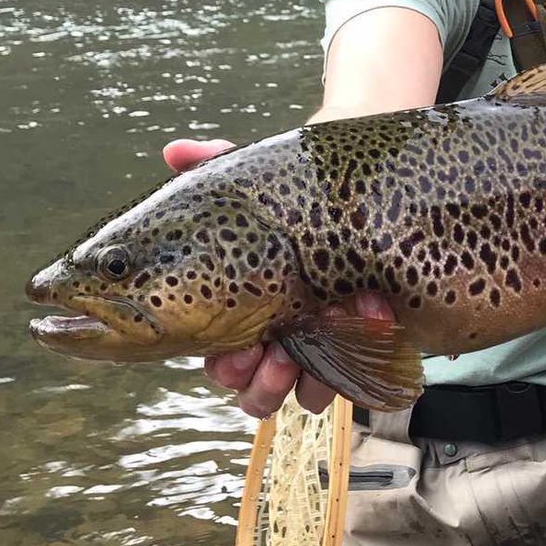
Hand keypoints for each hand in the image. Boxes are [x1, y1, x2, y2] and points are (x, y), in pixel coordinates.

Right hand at [162, 138, 393, 418]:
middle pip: (256, 389)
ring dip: (309, 380)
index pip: (220, 360)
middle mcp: (277, 337)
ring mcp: (322, 342)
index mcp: (239, 313)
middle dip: (262, 383)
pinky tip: (373, 308)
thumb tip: (173, 151)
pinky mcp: (364, 338)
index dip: (226, 365)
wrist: (364, 186)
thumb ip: (211, 163)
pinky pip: (361, 367)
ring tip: (322, 341)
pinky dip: (366, 346)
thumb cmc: (295, 191)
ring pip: (304, 393)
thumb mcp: (254, 178)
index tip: (237, 350)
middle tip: (276, 358)